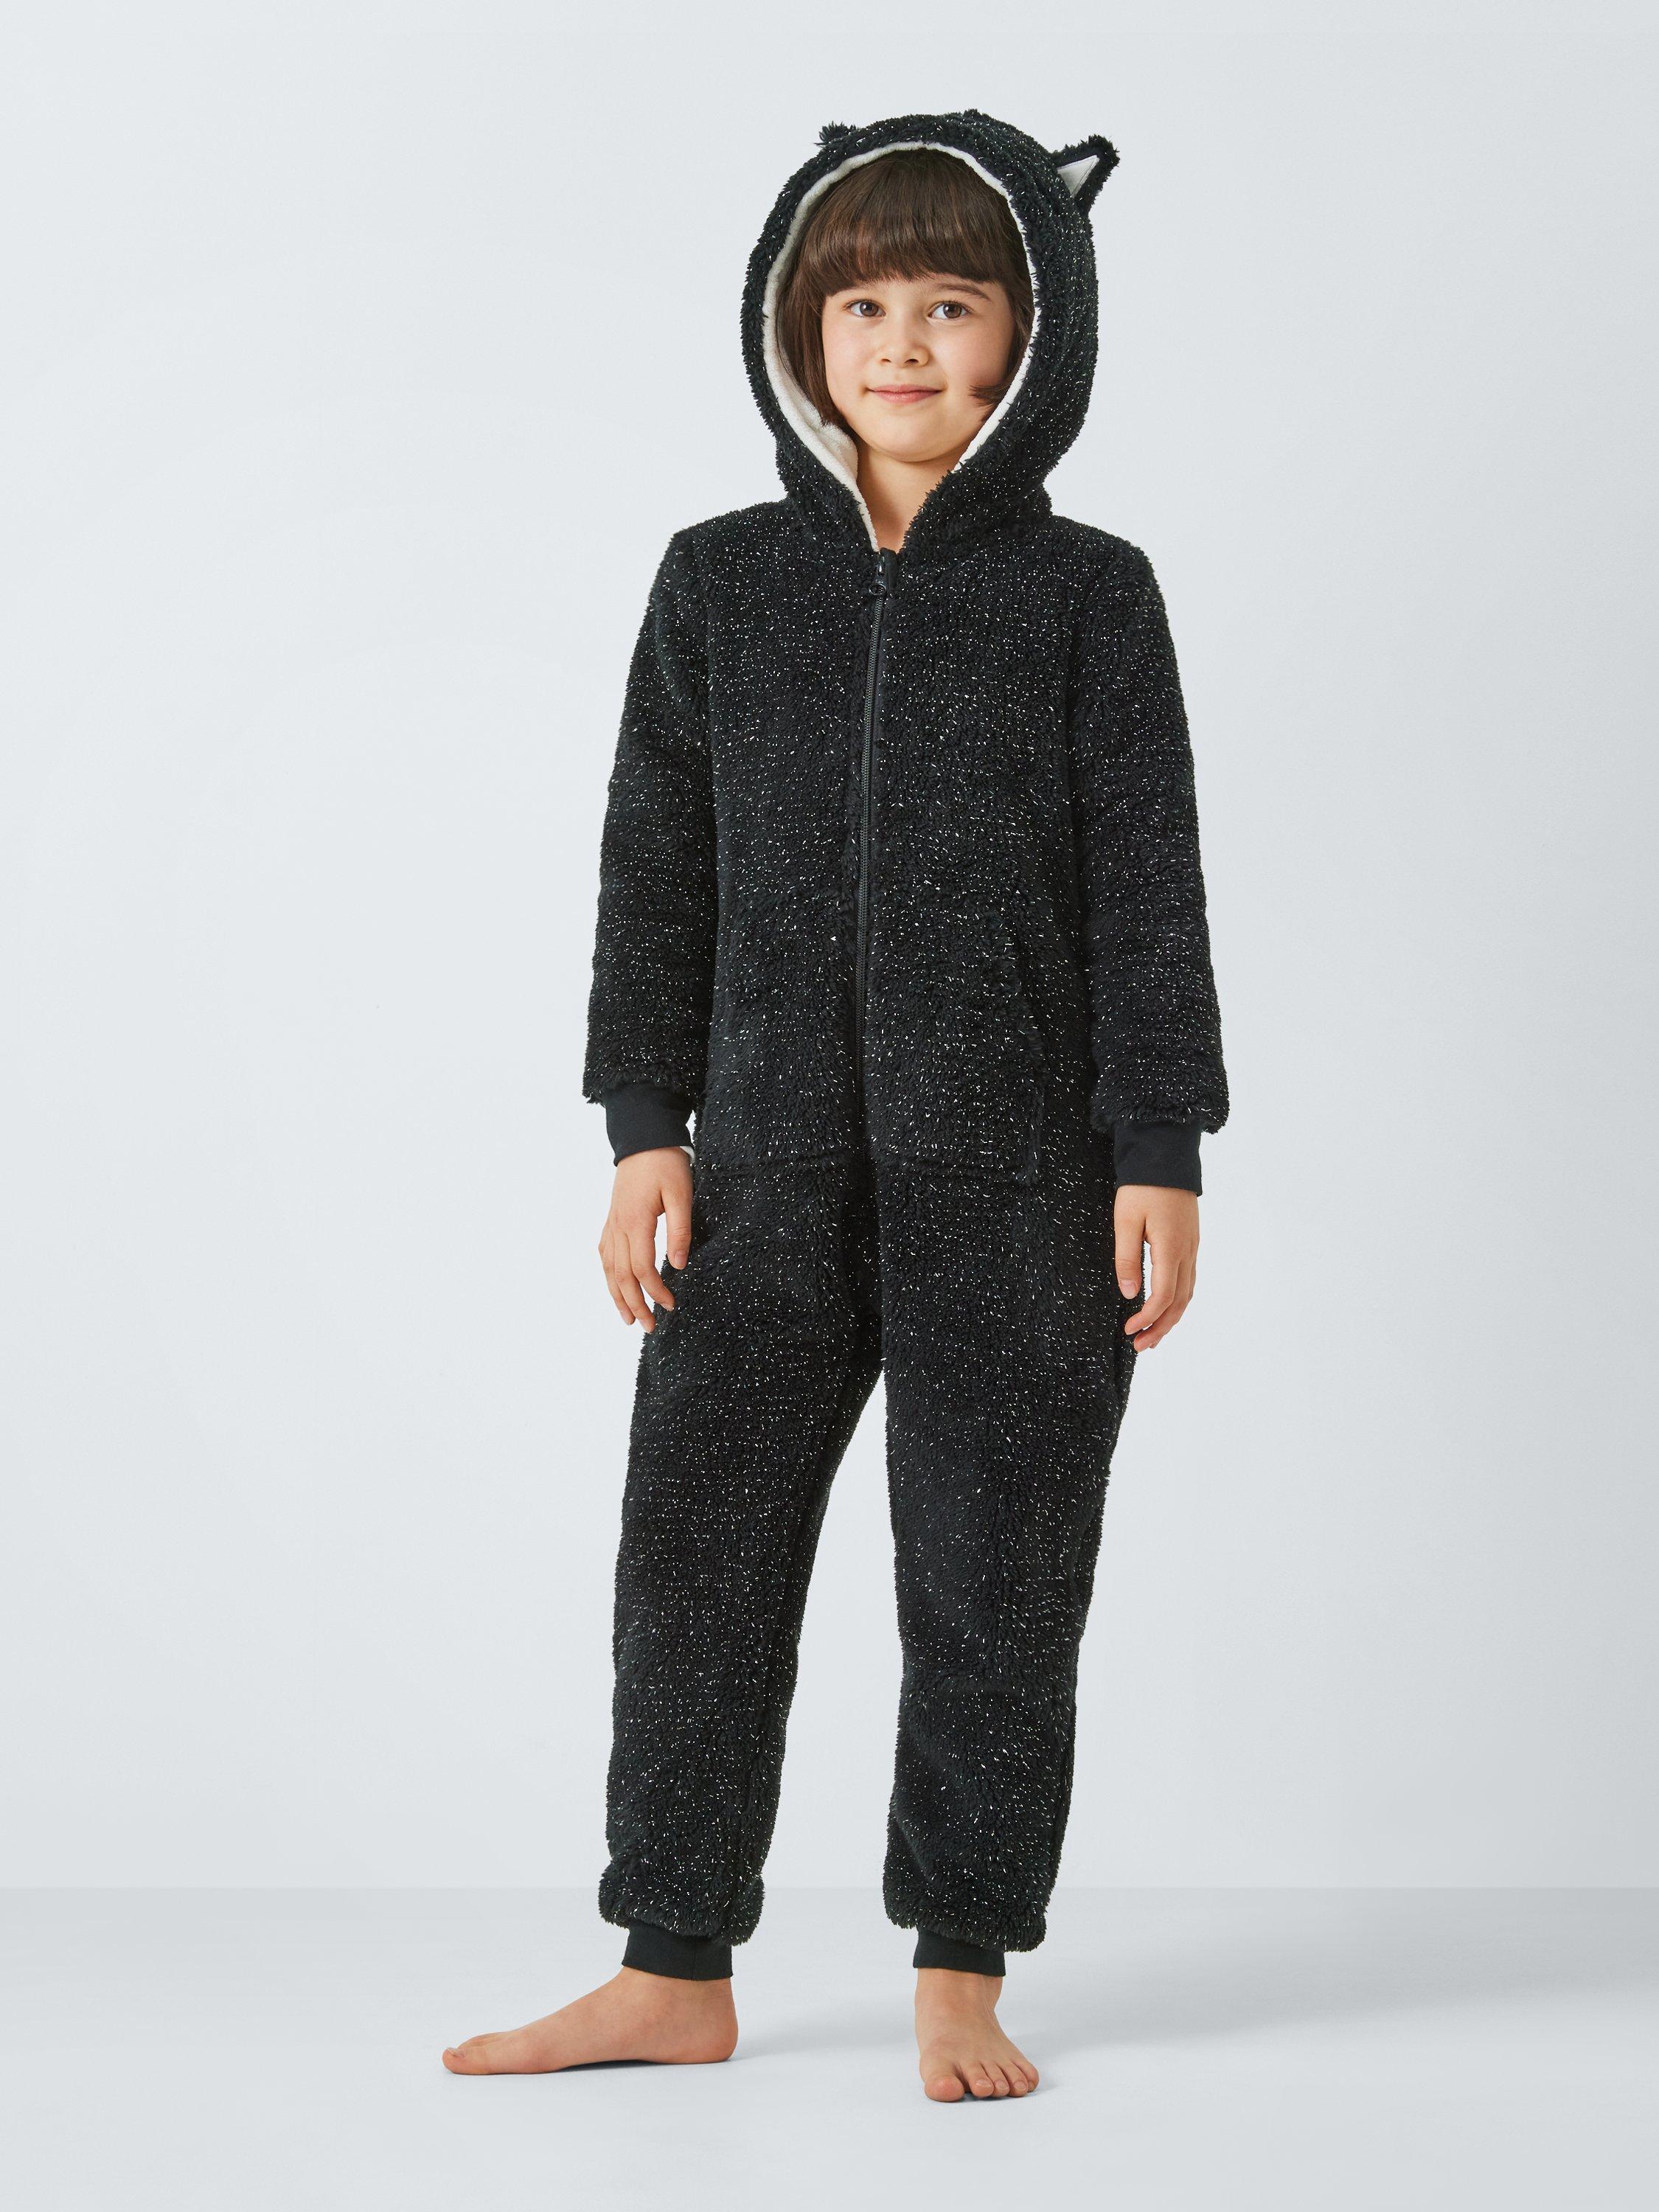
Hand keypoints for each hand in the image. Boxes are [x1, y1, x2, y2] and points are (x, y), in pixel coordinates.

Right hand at [598, 1149, 693, 1331]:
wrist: (644, 1138)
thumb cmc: (666, 1164)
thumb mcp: (681, 1194)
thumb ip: (680, 1231)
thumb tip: (680, 1266)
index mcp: (636, 1221)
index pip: (642, 1268)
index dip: (655, 1291)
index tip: (671, 1305)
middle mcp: (618, 1226)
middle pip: (620, 1276)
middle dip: (635, 1304)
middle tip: (649, 1327)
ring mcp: (611, 1223)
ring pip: (608, 1268)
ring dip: (617, 1296)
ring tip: (628, 1319)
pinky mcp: (612, 1219)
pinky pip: (604, 1253)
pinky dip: (608, 1275)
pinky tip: (614, 1285)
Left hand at [1113, 1184, 1198, 1351]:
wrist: (1166, 1156)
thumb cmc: (1142, 1186)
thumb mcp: (1126, 1220)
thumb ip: (1127, 1258)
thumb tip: (1130, 1294)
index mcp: (1171, 1247)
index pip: (1164, 1296)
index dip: (1147, 1318)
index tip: (1128, 1331)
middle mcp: (1187, 1251)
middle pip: (1180, 1302)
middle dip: (1161, 1328)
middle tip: (1141, 1346)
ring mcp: (1192, 1247)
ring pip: (1188, 1293)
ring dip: (1171, 1318)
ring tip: (1153, 1336)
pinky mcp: (1190, 1242)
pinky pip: (1188, 1280)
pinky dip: (1178, 1301)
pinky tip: (1165, 1307)